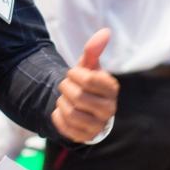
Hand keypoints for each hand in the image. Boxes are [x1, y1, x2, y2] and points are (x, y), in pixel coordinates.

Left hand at [51, 28, 119, 142]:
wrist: (82, 107)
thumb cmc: (87, 83)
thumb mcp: (89, 66)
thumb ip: (93, 50)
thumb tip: (105, 31)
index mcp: (112, 89)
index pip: (89, 80)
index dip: (75, 74)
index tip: (73, 73)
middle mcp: (109, 109)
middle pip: (79, 97)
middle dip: (66, 88)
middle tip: (66, 86)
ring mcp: (98, 125)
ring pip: (71, 113)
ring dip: (62, 103)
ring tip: (65, 99)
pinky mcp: (85, 137)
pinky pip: (65, 127)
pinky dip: (58, 116)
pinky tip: (61, 111)